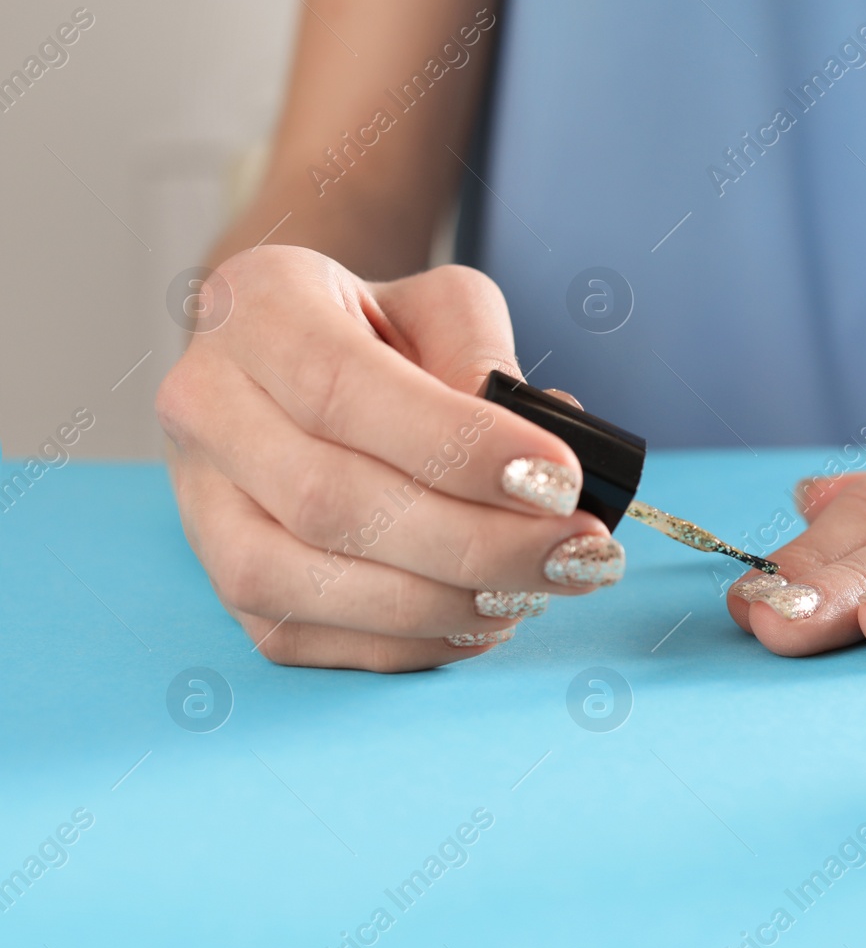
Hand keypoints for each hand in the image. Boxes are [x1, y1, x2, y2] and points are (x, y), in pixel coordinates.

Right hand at [157, 247, 622, 671]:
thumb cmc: (384, 333)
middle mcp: (204, 405)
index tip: (562, 481)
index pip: (344, 388)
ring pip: (308, 584)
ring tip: (546, 588)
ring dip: (447, 602)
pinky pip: (309, 637)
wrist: (294, 366)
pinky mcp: (224, 582)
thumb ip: (485, 357)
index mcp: (255, 308)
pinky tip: (488, 618)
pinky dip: (413, 642)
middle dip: (478, 542)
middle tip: (583, 551)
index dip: (459, 446)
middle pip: (332, 501)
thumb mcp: (442, 305)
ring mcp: (199, 504)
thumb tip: (548, 446)